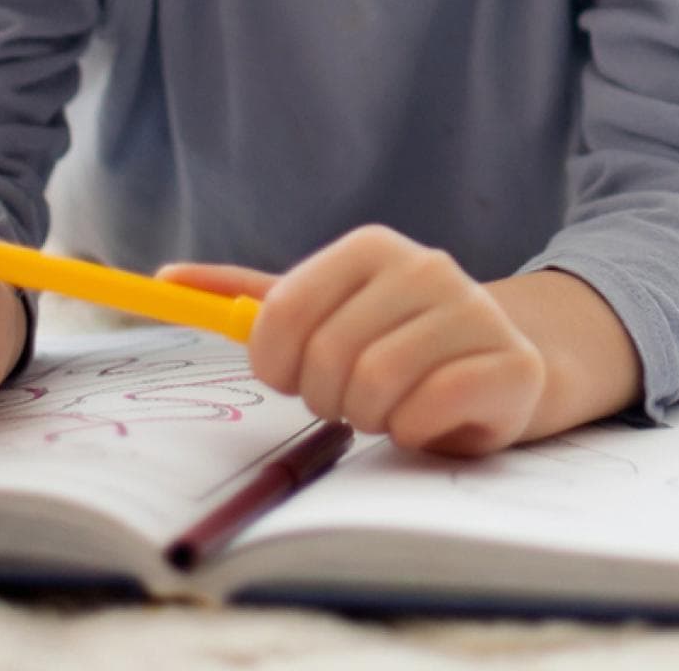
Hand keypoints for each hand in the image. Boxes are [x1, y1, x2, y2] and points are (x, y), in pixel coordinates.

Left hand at [161, 225, 546, 456]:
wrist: (506, 362)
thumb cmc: (398, 343)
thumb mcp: (327, 314)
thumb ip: (252, 299)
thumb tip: (168, 278)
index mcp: (372, 247)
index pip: (283, 311)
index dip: (277, 363)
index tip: (296, 376)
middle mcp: (426, 265)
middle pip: (329, 355)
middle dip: (329, 398)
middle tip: (354, 399)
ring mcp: (475, 310)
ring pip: (379, 385)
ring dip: (375, 416)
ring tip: (395, 405)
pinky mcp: (510, 363)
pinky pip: (430, 410)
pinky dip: (416, 430)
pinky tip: (432, 419)